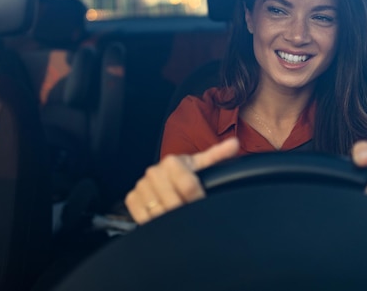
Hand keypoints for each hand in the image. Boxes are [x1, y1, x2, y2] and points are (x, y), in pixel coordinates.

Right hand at [125, 138, 239, 223]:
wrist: (162, 178)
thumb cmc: (185, 172)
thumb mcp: (201, 165)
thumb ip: (218, 155)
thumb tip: (235, 143)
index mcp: (172, 161)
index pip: (188, 186)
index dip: (199, 199)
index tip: (204, 206)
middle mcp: (154, 171)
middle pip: (173, 202)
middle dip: (185, 212)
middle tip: (193, 217)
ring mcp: (141, 186)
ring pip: (158, 212)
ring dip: (171, 220)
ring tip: (180, 219)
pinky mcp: (132, 198)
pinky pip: (143, 217)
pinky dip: (154, 223)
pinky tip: (164, 220)